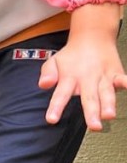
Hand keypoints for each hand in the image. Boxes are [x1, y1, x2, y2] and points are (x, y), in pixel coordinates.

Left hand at [39, 3, 125, 130]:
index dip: (56, 107)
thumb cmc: (71, 56)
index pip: (61, 94)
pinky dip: (126, 83)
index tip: (52, 119)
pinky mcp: (116, 73)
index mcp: (69, 78)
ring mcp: (103, 76)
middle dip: (91, 112)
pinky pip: (122, 79)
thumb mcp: (54, 62)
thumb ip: (48, 74)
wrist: (92, 36)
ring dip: (109, 104)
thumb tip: (43, 84)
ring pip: (107, 92)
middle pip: (89, 97)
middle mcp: (87, 78)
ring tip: (109, 115)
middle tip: (94, 127)